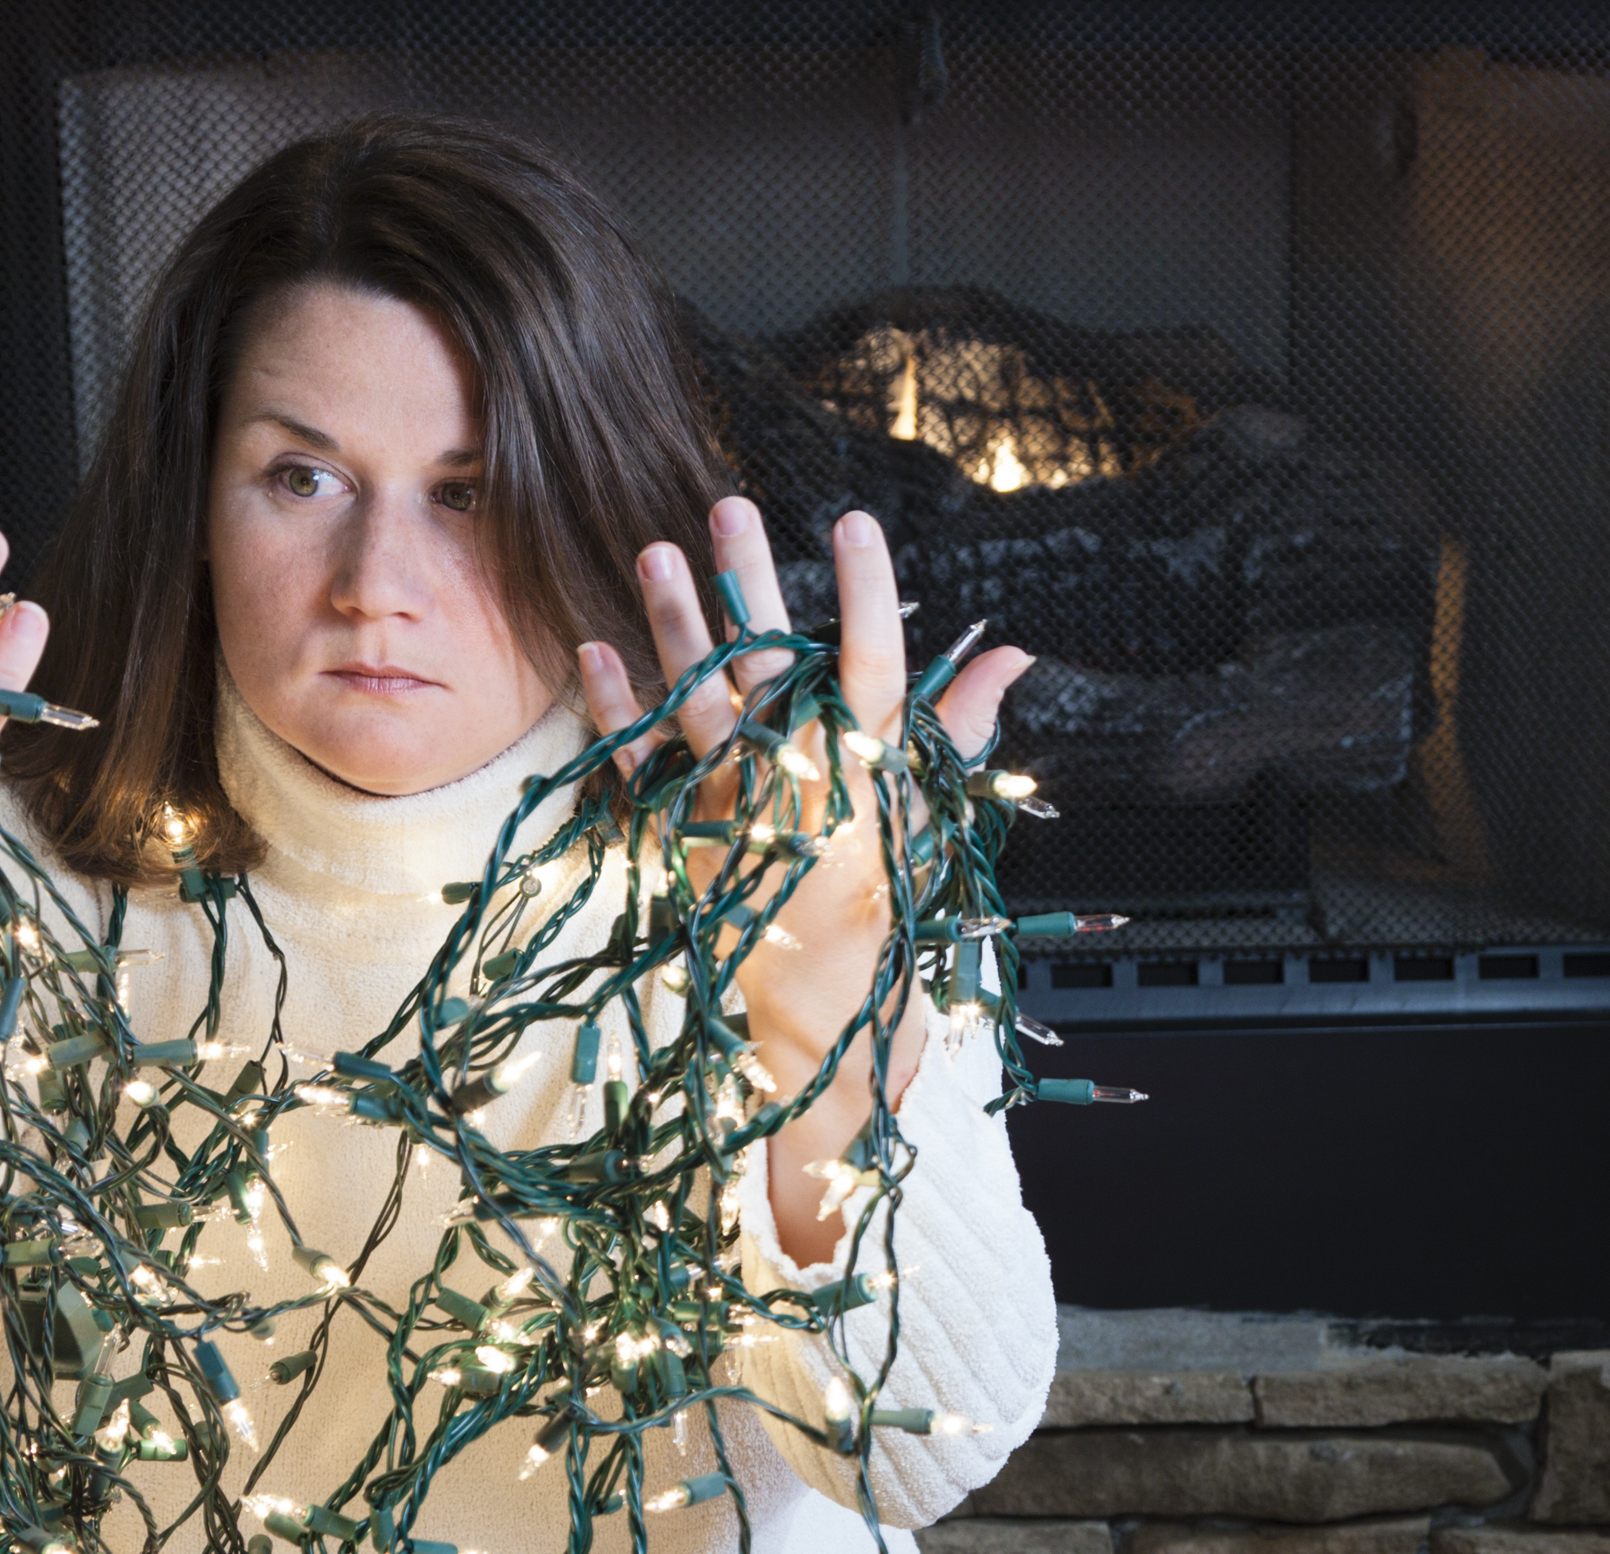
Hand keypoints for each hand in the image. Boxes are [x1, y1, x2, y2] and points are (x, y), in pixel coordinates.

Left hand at [573, 497, 1029, 1073]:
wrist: (826, 992)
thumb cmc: (886, 886)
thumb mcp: (930, 801)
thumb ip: (961, 721)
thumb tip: (1014, 653)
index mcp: (869, 766)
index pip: (876, 665)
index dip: (868, 592)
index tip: (858, 522)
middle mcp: (800, 777)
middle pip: (772, 664)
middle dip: (752, 580)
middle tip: (730, 505)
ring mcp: (736, 803)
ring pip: (698, 700)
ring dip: (675, 624)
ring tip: (656, 552)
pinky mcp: (685, 830)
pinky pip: (641, 761)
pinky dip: (616, 708)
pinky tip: (595, 648)